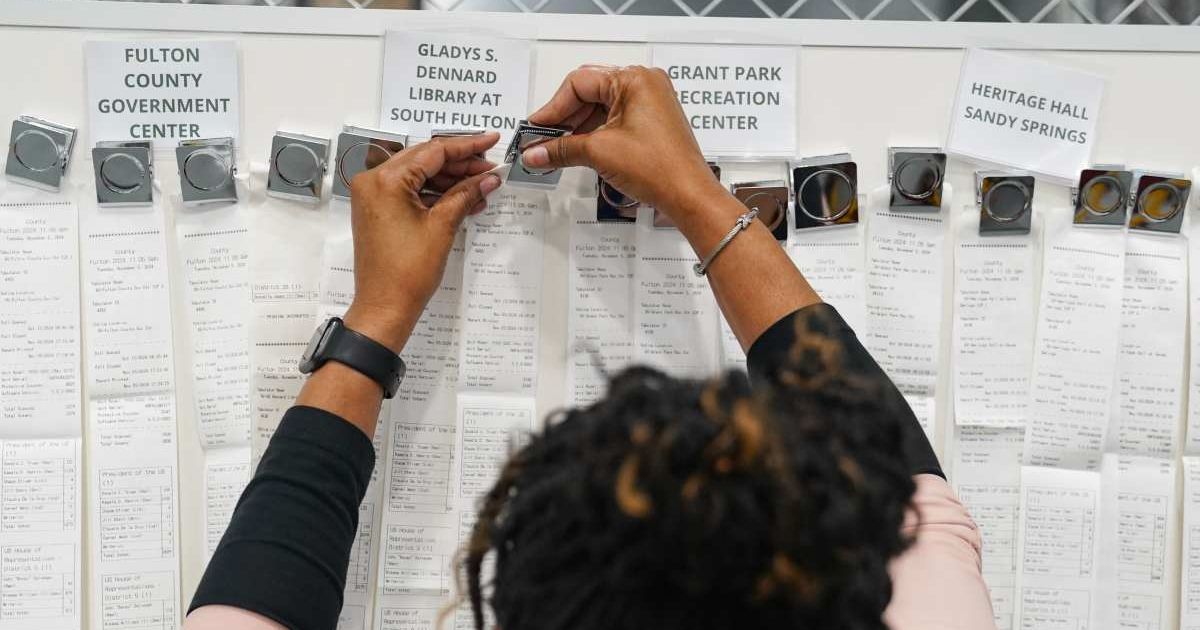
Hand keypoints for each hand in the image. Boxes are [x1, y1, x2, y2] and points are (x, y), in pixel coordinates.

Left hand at [343, 133, 501, 352]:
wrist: (385, 306)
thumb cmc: (406, 273)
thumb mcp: (442, 226)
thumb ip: (466, 194)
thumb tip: (488, 178)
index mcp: (385, 180)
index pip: (433, 152)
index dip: (466, 147)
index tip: (490, 142)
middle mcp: (373, 181)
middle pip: (425, 159)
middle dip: (460, 164)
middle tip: (490, 167)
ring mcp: (373, 196)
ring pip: (419, 175)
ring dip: (450, 180)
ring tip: (482, 187)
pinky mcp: (378, 210)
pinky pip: (410, 191)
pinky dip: (435, 194)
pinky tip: (463, 199)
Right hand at [523, 65, 726, 227]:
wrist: (688, 195)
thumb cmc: (661, 169)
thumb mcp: (599, 153)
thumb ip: (561, 149)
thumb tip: (536, 152)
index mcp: (634, 79)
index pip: (579, 83)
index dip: (553, 108)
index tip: (536, 129)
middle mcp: (644, 84)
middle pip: (589, 92)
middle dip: (564, 118)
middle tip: (542, 140)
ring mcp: (650, 102)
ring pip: (600, 107)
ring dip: (577, 128)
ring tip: (557, 149)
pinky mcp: (651, 121)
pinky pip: (614, 119)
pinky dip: (594, 133)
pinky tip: (578, 149)